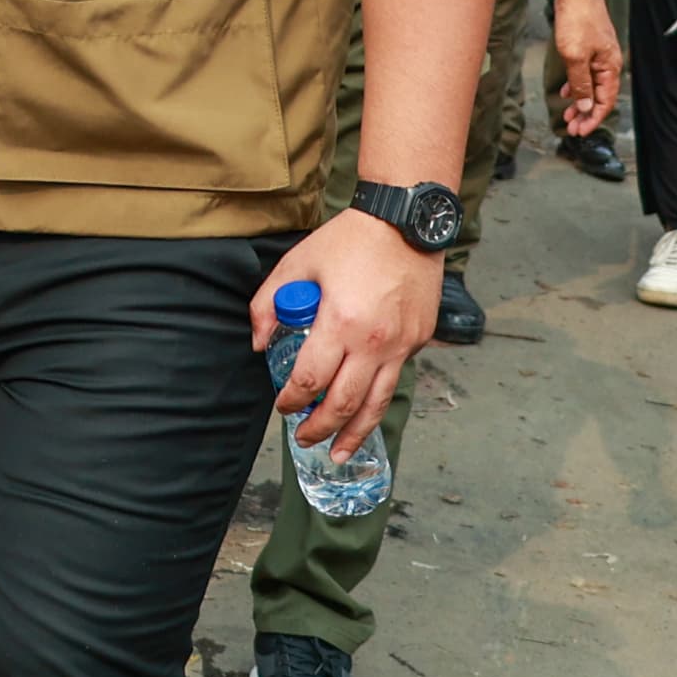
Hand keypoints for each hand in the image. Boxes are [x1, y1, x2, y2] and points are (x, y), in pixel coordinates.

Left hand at [258, 212, 436, 452]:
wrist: (406, 223)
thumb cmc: (350, 241)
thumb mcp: (298, 263)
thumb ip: (269, 303)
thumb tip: (259, 344)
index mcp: (340, 323)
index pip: (310, 379)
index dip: (291, 400)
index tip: (282, 406)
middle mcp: (374, 342)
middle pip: (344, 403)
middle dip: (320, 428)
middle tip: (304, 439)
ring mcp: (400, 345)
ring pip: (376, 403)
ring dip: (355, 434)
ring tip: (339, 453)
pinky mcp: (418, 341)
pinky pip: (394, 379)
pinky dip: (377, 401)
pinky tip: (364, 412)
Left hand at [549, 0, 620, 139]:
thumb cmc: (576, 19)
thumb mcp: (574, 56)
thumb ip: (580, 83)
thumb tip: (584, 107)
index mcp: (610, 67)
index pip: (605, 101)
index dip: (593, 119)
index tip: (579, 132)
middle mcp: (609, 62)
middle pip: (599, 96)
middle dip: (585, 114)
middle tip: (570, 128)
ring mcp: (599, 53)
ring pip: (591, 85)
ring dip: (579, 101)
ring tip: (566, 115)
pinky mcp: (590, 45)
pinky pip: (585, 72)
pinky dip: (577, 84)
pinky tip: (566, 91)